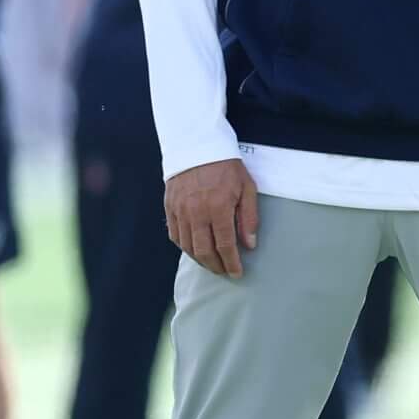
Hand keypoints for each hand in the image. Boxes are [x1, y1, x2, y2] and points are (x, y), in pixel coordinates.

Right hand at [165, 157, 258, 276]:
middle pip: (204, 251)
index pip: (225, 245)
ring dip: (200, 260)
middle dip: (215, 266)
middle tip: (224, 272)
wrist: (197, 145)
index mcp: (218, 208)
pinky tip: (194, 250)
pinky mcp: (169, 207)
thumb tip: (249, 244)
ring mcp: (180, 211)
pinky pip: (174, 235)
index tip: (237, 273)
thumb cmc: (226, 166)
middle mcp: (197, 213)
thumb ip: (248, 217)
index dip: (231, 262)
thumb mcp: (247, 187)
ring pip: (187, 246)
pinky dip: (184, 247)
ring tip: (211, 264)